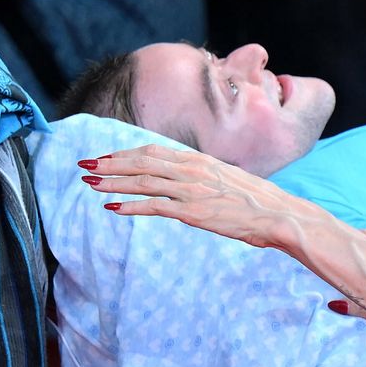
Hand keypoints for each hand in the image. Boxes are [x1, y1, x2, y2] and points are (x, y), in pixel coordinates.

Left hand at [77, 145, 311, 250]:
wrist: (281, 215)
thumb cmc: (260, 202)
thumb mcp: (229, 181)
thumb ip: (206, 178)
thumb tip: (190, 183)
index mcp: (200, 161)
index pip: (153, 151)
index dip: (125, 153)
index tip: (105, 157)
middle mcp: (192, 170)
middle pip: (141, 162)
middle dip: (109, 164)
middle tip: (84, 166)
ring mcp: (191, 190)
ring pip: (142, 181)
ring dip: (112, 182)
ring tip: (88, 183)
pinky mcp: (194, 212)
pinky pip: (154, 206)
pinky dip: (131, 206)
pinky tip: (113, 208)